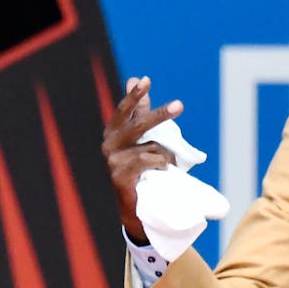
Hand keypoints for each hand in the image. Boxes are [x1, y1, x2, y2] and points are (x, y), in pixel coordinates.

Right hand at [100, 75, 183, 242]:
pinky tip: (161, 171)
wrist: (134, 209)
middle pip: (139, 125)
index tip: (145, 80)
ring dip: (165, 156)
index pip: (124, 110)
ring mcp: (112, 161)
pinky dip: (160, 165)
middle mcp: (108, 145)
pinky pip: (148, 161)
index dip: (134, 96)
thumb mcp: (140, 139)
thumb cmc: (139, 170)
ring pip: (151, 147)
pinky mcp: (119, 177)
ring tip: (166, 166)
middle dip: (160, 115)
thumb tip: (134, 78)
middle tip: (180, 105)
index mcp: (113, 133)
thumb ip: (138, 112)